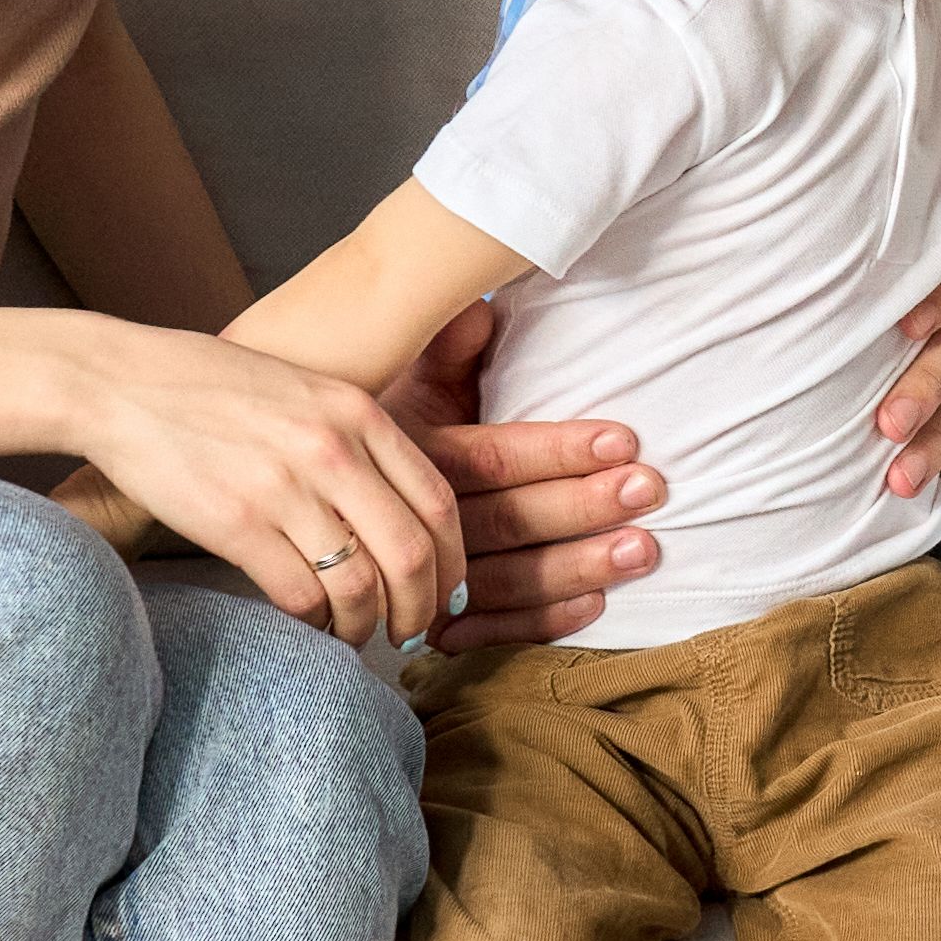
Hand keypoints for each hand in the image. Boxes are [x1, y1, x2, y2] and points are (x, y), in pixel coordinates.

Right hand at [59, 319, 466, 643]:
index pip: (438, 502)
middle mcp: (333, 449)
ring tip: (353, 634)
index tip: (444, 593)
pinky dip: (313, 622)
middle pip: (413, 553)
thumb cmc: (207, 387)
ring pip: (361, 585)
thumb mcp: (301, 390)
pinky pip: (301, 595)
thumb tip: (392, 504)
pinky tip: (307, 621)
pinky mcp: (237, 523)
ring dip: (365, 624)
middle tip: (409, 634)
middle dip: (420, 609)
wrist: (119, 382)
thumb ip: (351, 436)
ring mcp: (285, 487)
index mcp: (358, 413)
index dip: (452, 562)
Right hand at [385, 298, 668, 652]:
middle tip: (648, 489)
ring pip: (504, 579)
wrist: (291, 482)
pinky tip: (592, 607)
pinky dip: (538, 623)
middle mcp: (407, 514)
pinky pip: (485, 630)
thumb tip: (482, 310)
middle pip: (506, 518)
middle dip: (583, 505)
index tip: (624, 441)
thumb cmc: (367, 424)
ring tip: (640, 550)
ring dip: (577, 566)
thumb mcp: (400, 381)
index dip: (559, 451)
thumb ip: (444, 350)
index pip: (494, 456)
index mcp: (410, 452)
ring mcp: (412, 575)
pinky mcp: (424, 618)